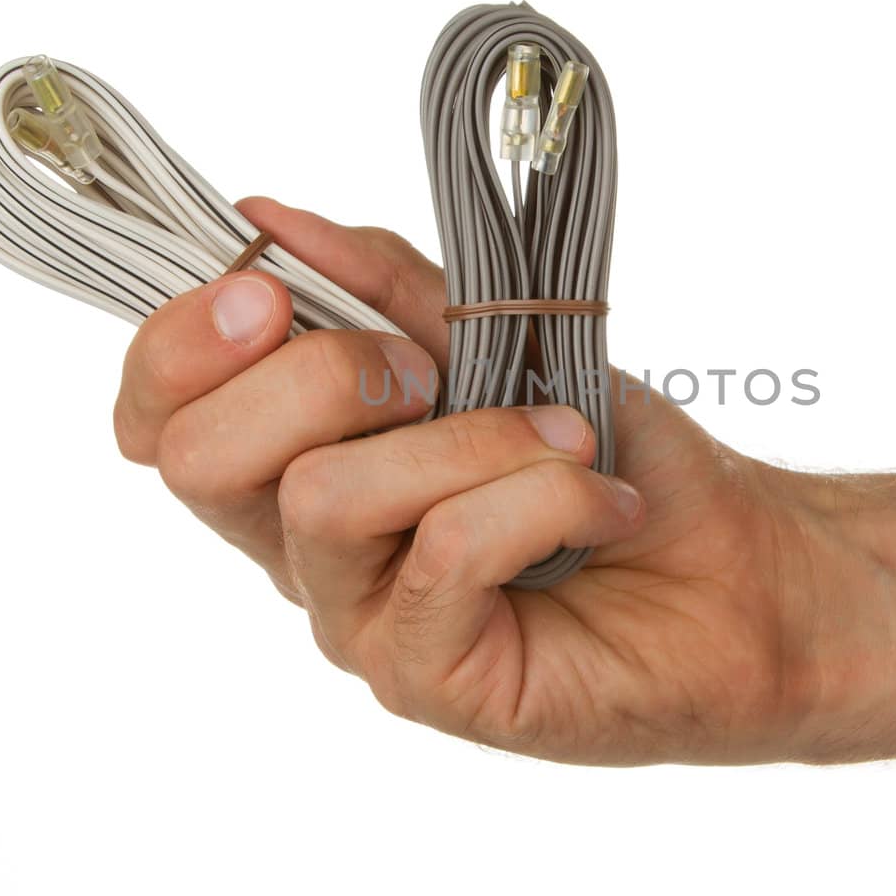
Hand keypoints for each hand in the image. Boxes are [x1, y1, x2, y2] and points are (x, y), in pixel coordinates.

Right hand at [111, 197, 895, 764]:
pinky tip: (602, 505)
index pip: (158, 418)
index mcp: (300, 461)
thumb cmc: (612, 453)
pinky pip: (444, 551)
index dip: (179, 343)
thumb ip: (382, 287)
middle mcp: (307, 550)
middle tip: (436, 371)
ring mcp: (360, 621)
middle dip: (323, 373)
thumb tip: (267, 217)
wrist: (737, 563)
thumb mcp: (497, 338)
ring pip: (330, 495)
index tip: (266, 287)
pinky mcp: (428, 678)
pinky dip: (541, 494)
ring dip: (471, 435)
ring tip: (566, 437)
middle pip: (201, 457)